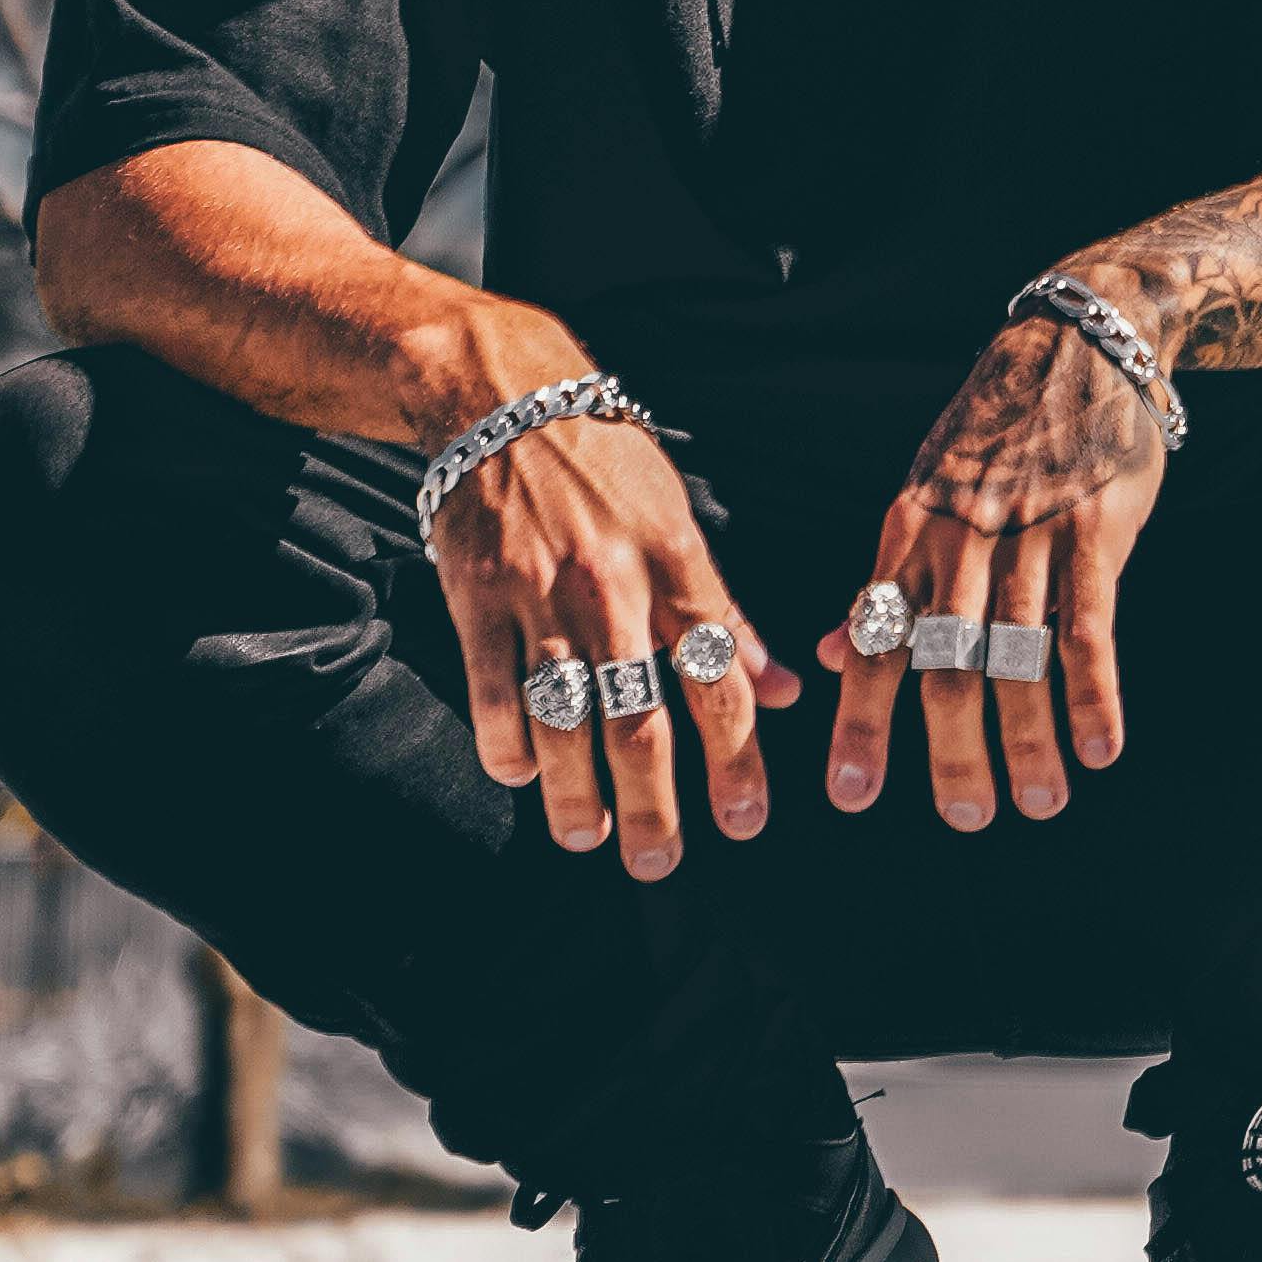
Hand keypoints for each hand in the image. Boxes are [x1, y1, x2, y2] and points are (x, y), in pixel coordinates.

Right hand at [427, 386, 796, 879]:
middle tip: (661, 863)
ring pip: (562, 721)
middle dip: (655, 805)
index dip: (737, 757)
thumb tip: (784, 689)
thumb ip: (727, 613)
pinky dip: (506, 747)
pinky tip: (521, 776)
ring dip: (575, 795)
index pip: (718, 679)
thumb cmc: (607, 465)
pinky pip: (492, 694)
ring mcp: (539, 596)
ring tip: (587, 838)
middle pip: (639, 720)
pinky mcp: (477, 598)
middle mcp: (612, 587)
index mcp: (677, 564)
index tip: (747, 820)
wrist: (503, 397)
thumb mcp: (682, 522)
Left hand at [821, 307, 1168, 828]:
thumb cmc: (995, 431)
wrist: (1078, 343)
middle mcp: (961, 540)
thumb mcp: (923, 494)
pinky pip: (1089, 627)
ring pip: (1018, 656)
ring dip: (1029, 739)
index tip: (852, 797)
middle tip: (967, 819)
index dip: (861, 723)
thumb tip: (829, 653)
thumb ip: (884, 579)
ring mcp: (1030, 535)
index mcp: (908, 534)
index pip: (874, 641)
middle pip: (945, 663)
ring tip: (1040, 803)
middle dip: (952, 751)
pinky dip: (1093, 694)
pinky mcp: (1093, 530)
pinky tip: (1099, 748)